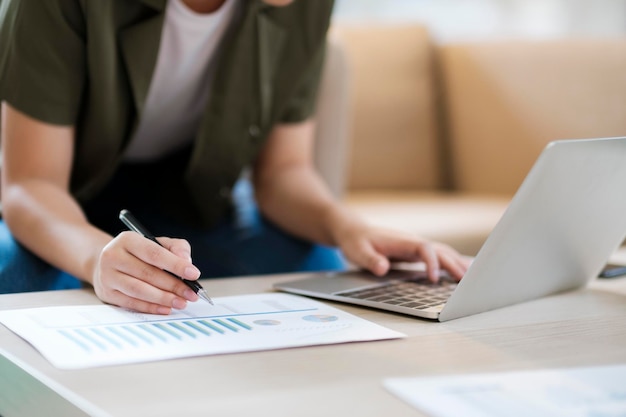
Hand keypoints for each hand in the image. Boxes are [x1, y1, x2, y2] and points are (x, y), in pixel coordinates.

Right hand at [92, 231, 200, 313]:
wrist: (110, 263)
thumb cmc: (140, 253)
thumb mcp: (159, 243)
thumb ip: (177, 248)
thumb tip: (187, 261)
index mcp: (127, 240)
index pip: (154, 254)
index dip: (176, 265)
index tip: (194, 274)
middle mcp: (113, 256)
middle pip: (147, 273)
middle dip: (173, 285)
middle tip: (191, 293)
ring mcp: (107, 276)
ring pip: (139, 290)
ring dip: (163, 298)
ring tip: (181, 302)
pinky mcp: (107, 293)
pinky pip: (131, 303)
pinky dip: (151, 307)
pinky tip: (166, 308)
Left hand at [333, 219, 470, 281]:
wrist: (353, 230)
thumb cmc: (355, 241)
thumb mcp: (356, 251)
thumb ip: (369, 260)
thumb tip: (382, 268)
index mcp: (401, 241)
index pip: (424, 248)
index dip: (431, 262)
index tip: (433, 279)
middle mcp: (412, 242)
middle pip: (439, 250)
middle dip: (454, 265)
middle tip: (468, 283)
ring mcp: (415, 246)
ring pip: (442, 252)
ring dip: (457, 263)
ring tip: (474, 279)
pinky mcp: (414, 253)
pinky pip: (437, 257)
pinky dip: (451, 263)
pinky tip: (462, 272)